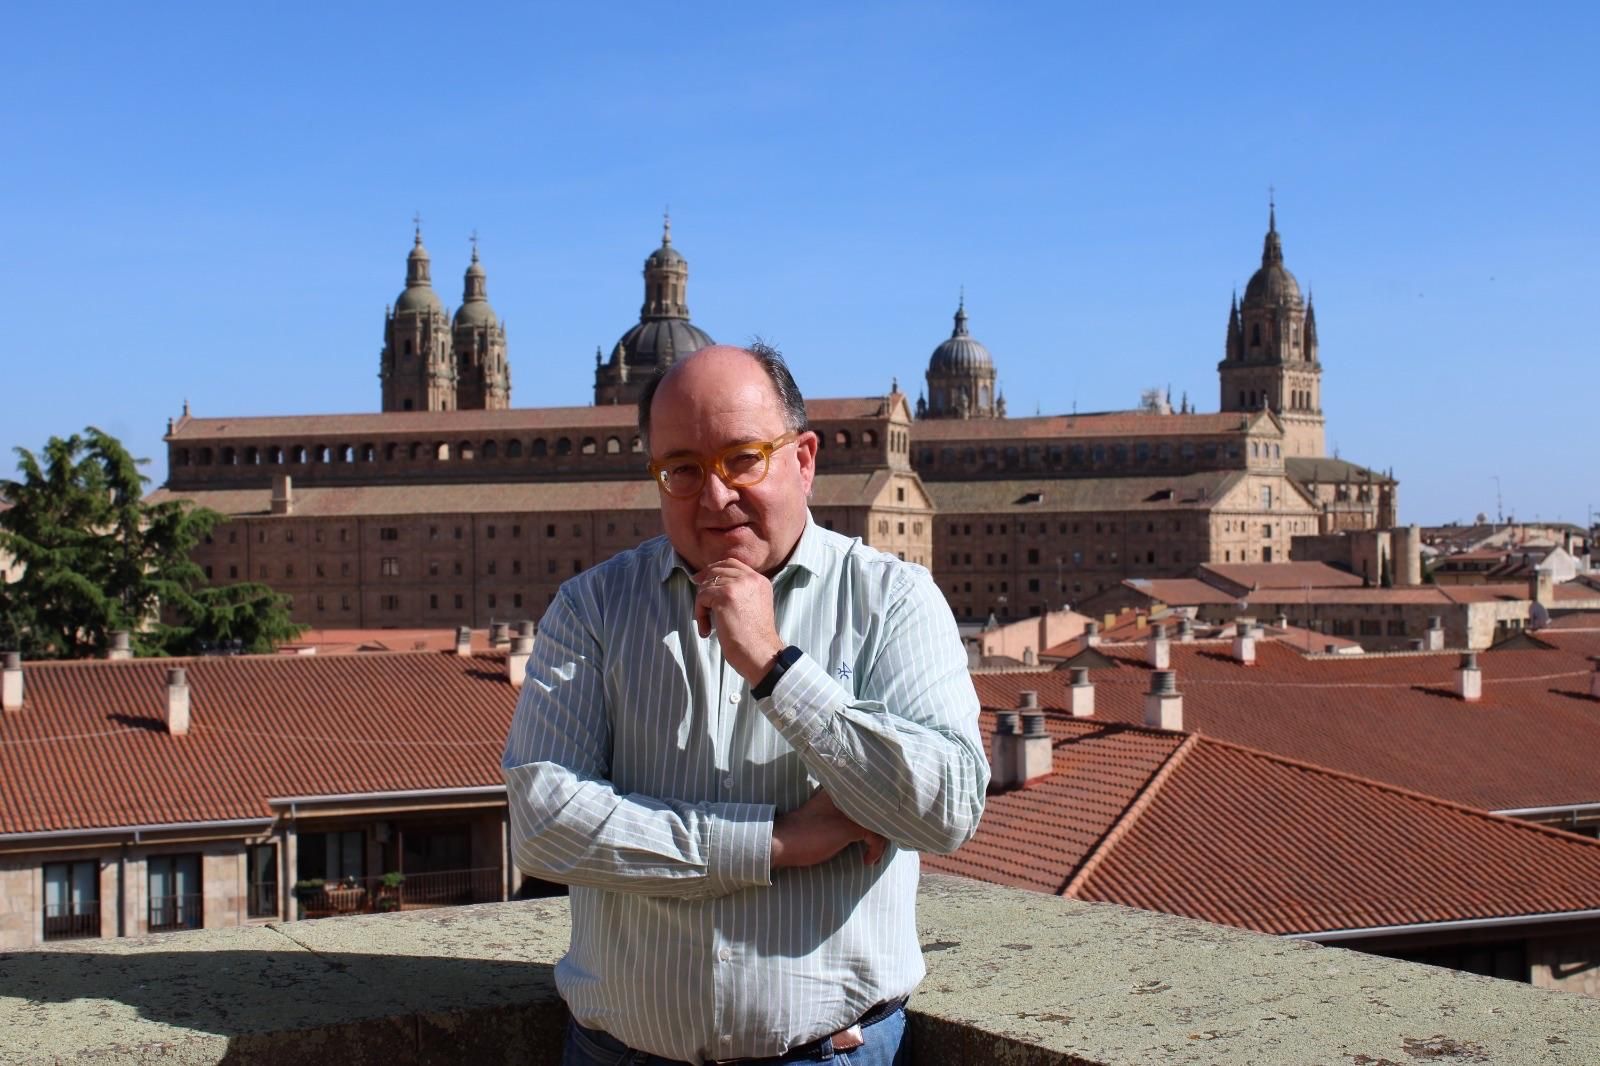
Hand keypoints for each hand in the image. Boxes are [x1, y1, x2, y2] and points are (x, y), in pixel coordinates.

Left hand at [694, 558, 785, 682]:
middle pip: (717, 570)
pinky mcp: (725, 596)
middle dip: (704, 585)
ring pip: (707, 585)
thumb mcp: (753, 607)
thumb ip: (740, 592)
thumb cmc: (754, 639)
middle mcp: (750, 579)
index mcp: (759, 580)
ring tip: (707, 624)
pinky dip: (700, 614)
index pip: (731, 563)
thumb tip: (710, 583)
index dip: (714, 570)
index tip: (701, 581)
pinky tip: (707, 630)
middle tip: (700, 604)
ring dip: (702, 605)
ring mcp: (738, 585)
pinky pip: (702, 597)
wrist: (760, 654)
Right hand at [771, 789, 887, 868]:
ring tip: (875, 854)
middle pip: (879, 805)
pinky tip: (868, 860)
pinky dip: (876, 850)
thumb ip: (842, 811)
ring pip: (879, 821)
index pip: (870, 793)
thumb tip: (862, 821)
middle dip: (884, 825)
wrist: (782, 841)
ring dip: (882, 840)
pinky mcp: (849, 827)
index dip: (879, 809)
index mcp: (839, 788)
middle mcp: (847, 793)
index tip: (882, 827)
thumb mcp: (825, 815)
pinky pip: (875, 836)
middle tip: (880, 844)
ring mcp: (849, 810)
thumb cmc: (801, 832)